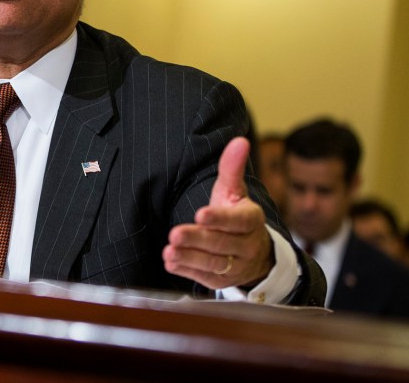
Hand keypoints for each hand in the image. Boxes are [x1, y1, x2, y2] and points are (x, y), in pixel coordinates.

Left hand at [164, 137, 273, 289]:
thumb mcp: (233, 192)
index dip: (220, 218)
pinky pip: (205, 278)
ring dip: (190, 257)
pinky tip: (171, 263)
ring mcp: (237, 265)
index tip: (200, 214)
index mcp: (252, 220)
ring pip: (213, 263)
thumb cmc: (236, 214)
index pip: (238, 220)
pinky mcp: (223, 280)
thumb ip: (231, 168)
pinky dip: (187, 270)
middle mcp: (248, 245)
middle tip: (175, 234)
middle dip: (197, 239)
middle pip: (221, 243)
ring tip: (169, 251)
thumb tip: (238, 141)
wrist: (253, 253)